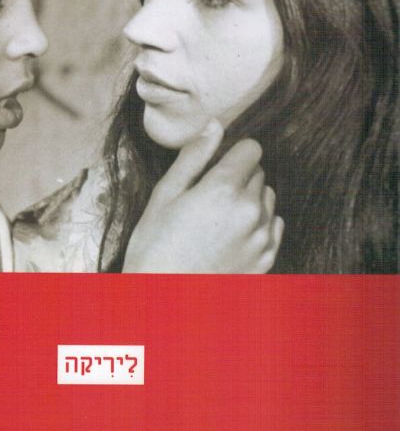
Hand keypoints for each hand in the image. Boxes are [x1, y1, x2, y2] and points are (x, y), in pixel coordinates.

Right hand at [122, 119, 282, 272]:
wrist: (164, 303)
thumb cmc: (156, 248)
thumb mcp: (165, 195)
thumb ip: (194, 157)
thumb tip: (214, 126)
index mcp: (223, 189)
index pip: (251, 149)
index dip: (233, 153)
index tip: (216, 165)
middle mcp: (250, 211)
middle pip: (258, 173)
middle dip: (238, 176)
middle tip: (208, 196)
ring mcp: (261, 238)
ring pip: (268, 199)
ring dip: (250, 200)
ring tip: (218, 219)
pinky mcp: (267, 259)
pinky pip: (274, 227)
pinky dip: (258, 225)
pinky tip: (232, 236)